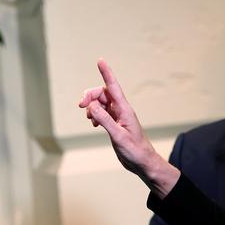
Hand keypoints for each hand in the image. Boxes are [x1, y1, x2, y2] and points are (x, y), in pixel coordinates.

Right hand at [78, 60, 178, 197]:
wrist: (143, 163)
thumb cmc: (135, 150)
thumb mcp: (118, 136)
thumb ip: (105, 120)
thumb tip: (91, 106)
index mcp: (124, 110)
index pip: (113, 87)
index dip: (107, 73)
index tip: (100, 61)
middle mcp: (121, 110)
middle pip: (102, 94)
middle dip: (90, 96)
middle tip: (81, 106)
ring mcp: (118, 116)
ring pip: (101, 103)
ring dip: (91, 106)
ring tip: (89, 118)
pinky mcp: (115, 124)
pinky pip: (102, 113)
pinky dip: (95, 115)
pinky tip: (94, 124)